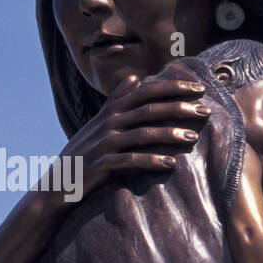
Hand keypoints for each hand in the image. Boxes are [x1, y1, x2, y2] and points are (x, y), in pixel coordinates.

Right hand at [57, 73, 209, 204]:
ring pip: (142, 134)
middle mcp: (108, 123)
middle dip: (178, 108)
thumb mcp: (98, 123)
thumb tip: (135, 78)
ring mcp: (104, 144)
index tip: (199, 87)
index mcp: (111, 111)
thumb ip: (117, 100)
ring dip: (169, 135)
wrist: (57, 183)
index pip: (146, 91)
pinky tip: (170, 164)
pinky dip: (150, 161)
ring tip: (193, 138)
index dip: (173, 87)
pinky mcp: (101, 165)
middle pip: (148, 109)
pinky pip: (130, 161)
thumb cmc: (84, 153)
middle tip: (205, 111)